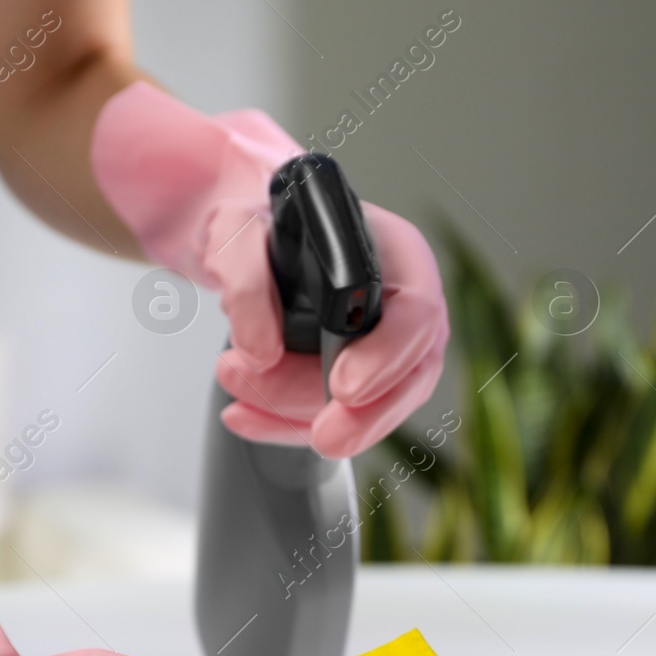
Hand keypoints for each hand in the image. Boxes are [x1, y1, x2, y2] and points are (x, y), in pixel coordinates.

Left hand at [91, 82, 447, 458]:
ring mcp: (383, 349)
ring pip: (369, 408)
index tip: (344, 387)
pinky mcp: (354, 382)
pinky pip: (333, 418)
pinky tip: (244, 415)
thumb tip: (260, 350)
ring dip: (301, 416)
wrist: (244, 240)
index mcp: (394, 253)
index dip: (387, 357)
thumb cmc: (258, 221)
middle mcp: (400, 305)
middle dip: (359, 417)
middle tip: (316, 433)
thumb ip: (246, 277)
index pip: (417, 313)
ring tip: (237, 390)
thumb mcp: (238, 228)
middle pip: (408, 377)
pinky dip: (283, 425)